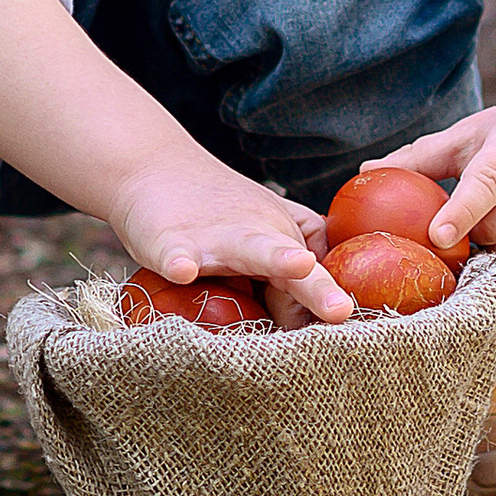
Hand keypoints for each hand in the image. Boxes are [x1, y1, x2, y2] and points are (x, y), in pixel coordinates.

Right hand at [114, 163, 355, 322]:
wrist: (151, 165)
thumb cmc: (214, 211)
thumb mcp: (262, 231)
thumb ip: (292, 266)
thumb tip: (318, 314)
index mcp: (279, 242)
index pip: (312, 279)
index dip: (324, 305)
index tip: (344, 329)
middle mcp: (253, 237)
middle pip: (293, 261)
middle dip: (317, 285)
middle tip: (341, 309)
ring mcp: (212, 238)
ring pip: (248, 248)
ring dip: (274, 258)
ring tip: (298, 265)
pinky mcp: (168, 238)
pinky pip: (176, 253)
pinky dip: (179, 261)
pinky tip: (183, 270)